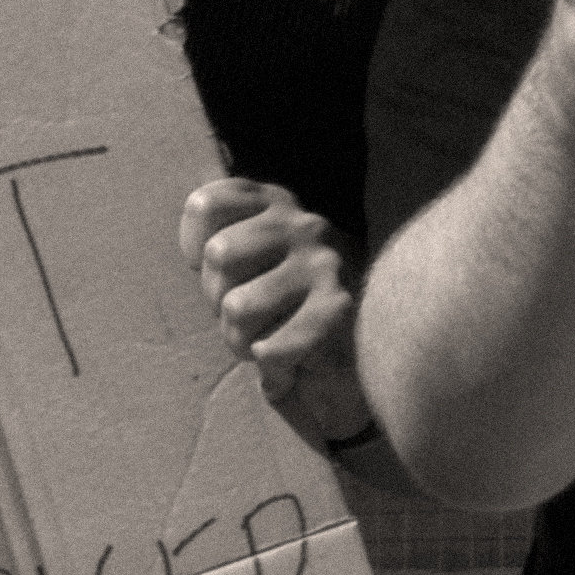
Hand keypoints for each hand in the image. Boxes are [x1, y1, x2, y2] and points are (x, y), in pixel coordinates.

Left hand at [179, 178, 352, 400]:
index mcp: (277, 204)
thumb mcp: (260, 255)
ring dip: (242, 341)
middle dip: (218, 301)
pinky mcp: (338, 310)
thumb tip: (195, 248)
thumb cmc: (295, 306)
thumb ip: (227, 237)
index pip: (205, 205)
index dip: (194, 245)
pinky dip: (272, 370)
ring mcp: (324, 265)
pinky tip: (290, 367)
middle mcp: (303, 225)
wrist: (380, 348)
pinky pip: (270, 348)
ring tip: (266, 342)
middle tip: (249, 318)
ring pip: (237, 307)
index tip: (215, 271)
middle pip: (218, 255)